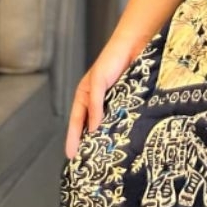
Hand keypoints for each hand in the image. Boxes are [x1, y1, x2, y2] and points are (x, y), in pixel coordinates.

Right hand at [64, 35, 144, 159]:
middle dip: (89, 142)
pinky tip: (124, 139)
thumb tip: (94, 129)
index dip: (73, 138)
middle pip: (91, 125)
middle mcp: (98, 101)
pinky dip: (122, 128)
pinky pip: (123, 117)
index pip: (77, 121)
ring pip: (108, 124)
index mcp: (85, 95)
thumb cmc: (111, 59)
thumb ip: (95, 105)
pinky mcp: (128, 101)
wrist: (135, 45)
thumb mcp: (98, 82)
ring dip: (107, 137)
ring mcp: (113, 102)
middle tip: (88, 162)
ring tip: (106, 156)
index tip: (71, 156)